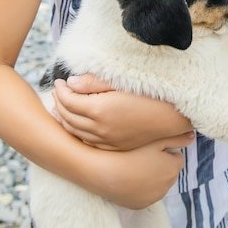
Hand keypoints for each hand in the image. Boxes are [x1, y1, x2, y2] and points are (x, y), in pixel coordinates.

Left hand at [52, 75, 192, 149]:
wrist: (171, 118)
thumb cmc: (149, 94)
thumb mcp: (120, 83)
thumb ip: (93, 83)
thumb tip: (70, 83)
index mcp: (100, 110)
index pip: (69, 100)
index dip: (60, 90)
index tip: (59, 81)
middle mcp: (100, 129)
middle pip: (68, 117)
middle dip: (58, 103)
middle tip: (56, 92)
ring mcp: (106, 141)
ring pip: (75, 132)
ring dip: (63, 119)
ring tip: (60, 107)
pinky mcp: (114, 147)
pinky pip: (87, 142)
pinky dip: (76, 132)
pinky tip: (76, 124)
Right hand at [96, 132, 193, 208]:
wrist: (104, 172)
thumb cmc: (130, 151)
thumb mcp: (154, 138)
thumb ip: (176, 136)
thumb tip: (192, 136)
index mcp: (173, 168)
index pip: (177, 158)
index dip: (166, 151)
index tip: (152, 147)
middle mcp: (168, 186)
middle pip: (169, 172)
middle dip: (161, 165)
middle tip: (143, 156)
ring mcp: (154, 198)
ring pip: (158, 184)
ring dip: (152, 177)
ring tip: (135, 166)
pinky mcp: (140, 205)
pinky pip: (146, 194)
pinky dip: (142, 188)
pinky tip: (130, 178)